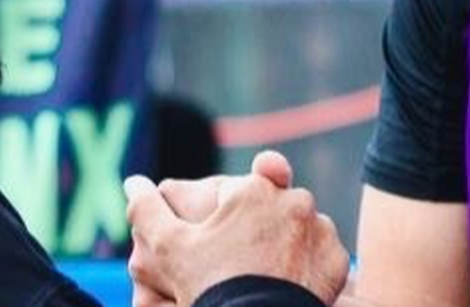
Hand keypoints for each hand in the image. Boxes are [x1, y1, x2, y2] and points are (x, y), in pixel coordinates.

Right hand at [127, 153, 348, 306]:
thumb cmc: (207, 284)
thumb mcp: (169, 249)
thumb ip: (148, 210)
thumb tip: (131, 182)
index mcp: (256, 189)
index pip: (236, 195)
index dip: (221, 222)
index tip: (215, 246)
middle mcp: (296, 200)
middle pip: (271, 212)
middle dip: (256, 231)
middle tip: (237, 267)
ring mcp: (322, 229)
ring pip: (299, 232)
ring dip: (285, 247)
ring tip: (260, 279)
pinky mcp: (338, 259)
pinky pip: (321, 258)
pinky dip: (307, 269)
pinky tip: (285, 287)